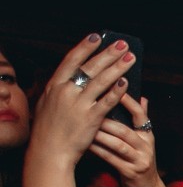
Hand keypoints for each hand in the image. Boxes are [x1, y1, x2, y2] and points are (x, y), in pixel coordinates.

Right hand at [28, 34, 133, 166]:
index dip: (85, 46)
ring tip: (131, 58)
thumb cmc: (50, 128)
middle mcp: (66, 91)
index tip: (97, 36)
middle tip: (123, 44)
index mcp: (55, 85)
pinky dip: (117, 91)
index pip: (72, 60)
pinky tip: (127, 82)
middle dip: (108, 53)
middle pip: (91, 67)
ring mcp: (78, 104)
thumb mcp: (49, 102)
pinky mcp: (90, 118)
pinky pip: (107, 101)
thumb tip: (72, 77)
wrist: (50, 150)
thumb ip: (61, 89)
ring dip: (118, 67)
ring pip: (101, 81)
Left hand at [88, 95, 159, 186]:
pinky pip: (111, 159)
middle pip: (125, 130)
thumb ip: (141, 120)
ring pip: (117, 145)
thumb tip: (143, 97)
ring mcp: (139, 160)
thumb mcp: (144, 139)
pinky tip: (85, 143)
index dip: (129, 102)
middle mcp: (146, 147)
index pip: (141, 115)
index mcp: (148, 135)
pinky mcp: (130, 172)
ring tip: (84, 126)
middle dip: (106, 120)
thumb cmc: (139, 159)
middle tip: (88, 110)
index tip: (114, 88)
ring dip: (100, 135)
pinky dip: (98, 150)